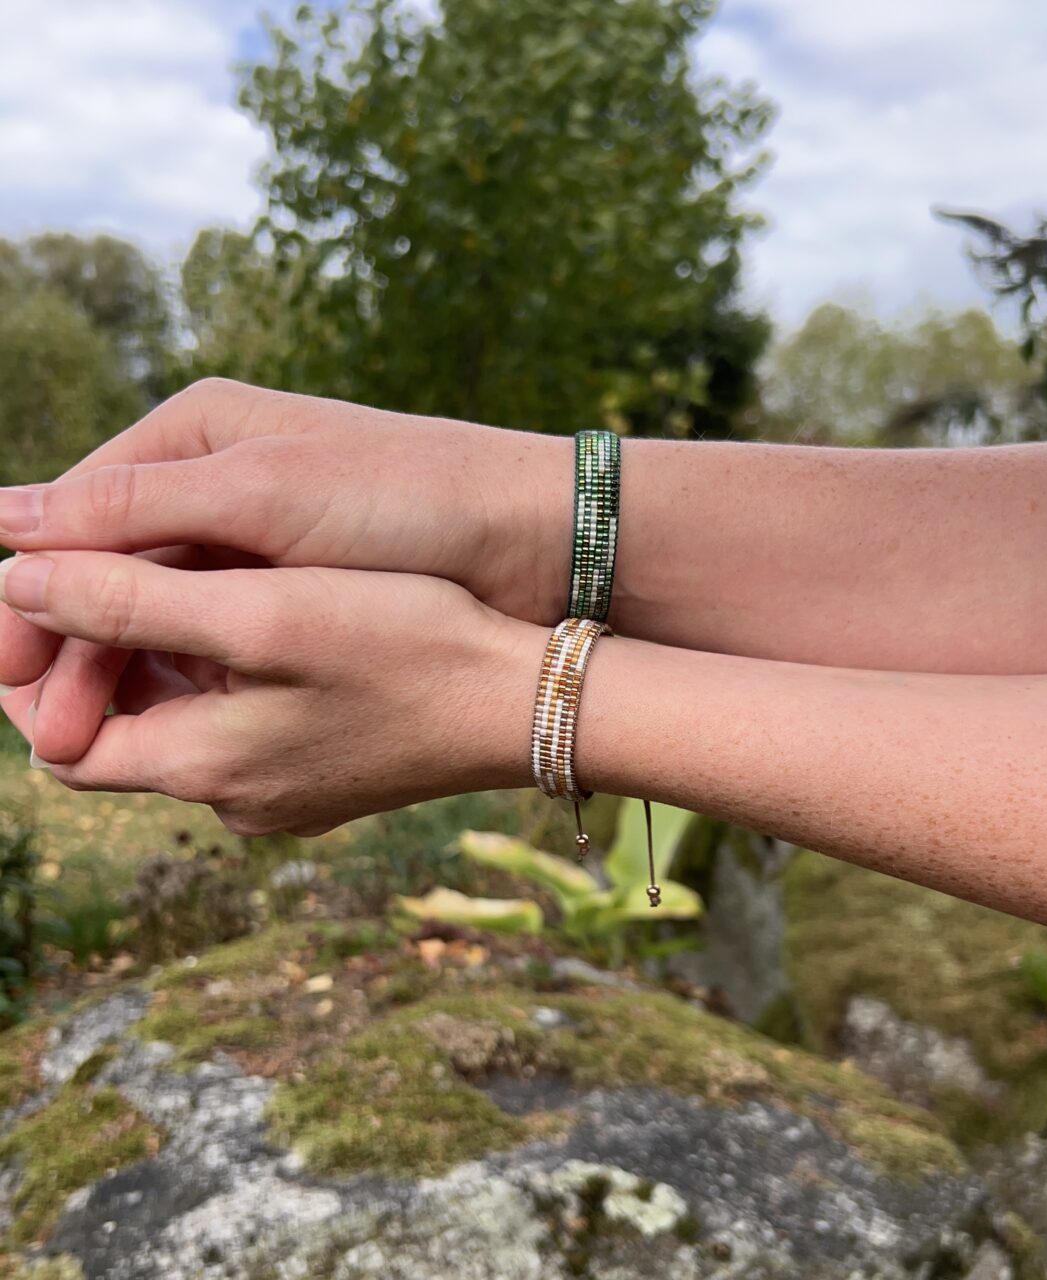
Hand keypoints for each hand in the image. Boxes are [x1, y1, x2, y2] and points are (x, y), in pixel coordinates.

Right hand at [0, 378, 569, 758]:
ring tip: (100, 748)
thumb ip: (133, 512)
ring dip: (126, 676)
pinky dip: (187, 678)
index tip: (5, 674)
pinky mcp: (295, 593)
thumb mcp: (261, 496)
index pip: (73, 516)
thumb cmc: (404, 498)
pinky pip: (213, 641)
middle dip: (77, 650)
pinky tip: (173, 723)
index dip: (33, 596)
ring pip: (158, 616)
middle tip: (55, 737)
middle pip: (109, 573)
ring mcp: (256, 544)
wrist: (530, 539)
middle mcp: (214, 487)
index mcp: (192, 436)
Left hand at [0, 551, 541, 833]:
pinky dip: (228, 668)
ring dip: (169, 651)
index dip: (29, 672)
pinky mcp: (328, 772)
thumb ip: (132, 600)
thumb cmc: (406, 650)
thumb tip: (19, 578)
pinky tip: (261, 611)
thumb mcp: (263, 613)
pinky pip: (244, 723)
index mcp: (204, 771)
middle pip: (122, 729)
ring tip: (186, 571)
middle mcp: (235, 799)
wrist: (525, 701)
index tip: (38, 595)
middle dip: (101, 651)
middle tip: (109, 568)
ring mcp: (286, 792)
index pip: (58, 743)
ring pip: (186, 720)